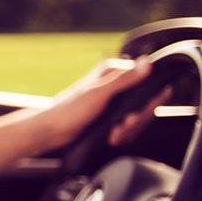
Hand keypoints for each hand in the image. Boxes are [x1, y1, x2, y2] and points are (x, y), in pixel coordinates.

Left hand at [36, 58, 165, 150]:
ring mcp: (114, 101)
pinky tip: (112, 137)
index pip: (148, 80)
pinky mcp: (111, 116)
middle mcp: (116, 84)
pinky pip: (129, 126)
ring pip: (138, 116)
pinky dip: (123, 134)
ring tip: (114, 134)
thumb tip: (146, 63)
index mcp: (113, 72)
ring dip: (129, 130)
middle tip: (123, 125)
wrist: (50, 132)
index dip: (151, 99)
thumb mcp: (98, 94)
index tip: (138, 113)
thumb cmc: (69, 111)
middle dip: (137, 119)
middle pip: (146, 102)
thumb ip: (123, 79)